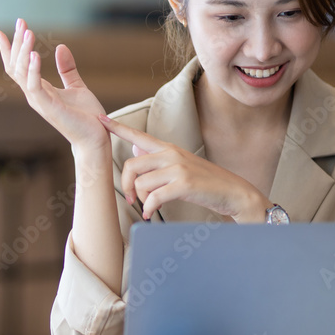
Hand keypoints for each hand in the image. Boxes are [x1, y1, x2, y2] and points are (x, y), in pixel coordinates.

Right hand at [0, 19, 108, 151]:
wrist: (95, 139)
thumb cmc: (86, 116)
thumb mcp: (76, 86)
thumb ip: (67, 68)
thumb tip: (60, 46)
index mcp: (39, 90)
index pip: (17, 67)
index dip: (8, 49)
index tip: (0, 31)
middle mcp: (34, 95)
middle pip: (15, 65)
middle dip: (15, 43)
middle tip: (21, 22)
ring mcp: (39, 101)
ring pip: (22, 72)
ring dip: (23, 50)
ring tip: (27, 32)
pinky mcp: (49, 107)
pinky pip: (35, 86)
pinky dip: (33, 69)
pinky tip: (35, 53)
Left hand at [98, 114, 272, 221]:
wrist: (234, 193)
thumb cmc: (205, 182)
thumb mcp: (181, 165)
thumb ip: (157, 156)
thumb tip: (134, 144)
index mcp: (168, 149)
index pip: (138, 135)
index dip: (117, 128)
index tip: (100, 120)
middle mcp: (171, 154)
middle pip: (132, 165)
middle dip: (126, 186)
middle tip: (132, 200)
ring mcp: (178, 168)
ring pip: (141, 183)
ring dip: (140, 201)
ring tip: (148, 208)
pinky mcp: (184, 184)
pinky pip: (154, 197)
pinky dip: (148, 209)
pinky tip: (151, 214)